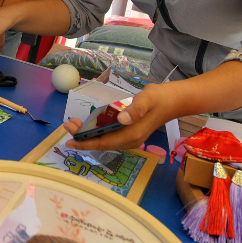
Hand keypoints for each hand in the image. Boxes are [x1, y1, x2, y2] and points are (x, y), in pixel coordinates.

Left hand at [64, 83, 178, 150]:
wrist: (173, 101)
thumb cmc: (159, 98)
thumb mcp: (147, 99)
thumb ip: (135, 109)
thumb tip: (121, 119)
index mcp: (131, 135)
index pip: (104, 142)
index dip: (85, 143)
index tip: (69, 141)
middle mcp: (129, 140)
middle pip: (102, 142)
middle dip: (83, 137)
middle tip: (68, 125)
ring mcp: (130, 137)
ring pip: (105, 139)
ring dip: (89, 133)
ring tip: (75, 124)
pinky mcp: (130, 132)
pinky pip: (110, 135)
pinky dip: (97, 130)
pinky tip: (90, 123)